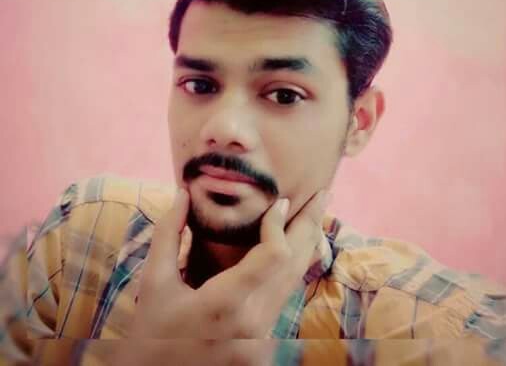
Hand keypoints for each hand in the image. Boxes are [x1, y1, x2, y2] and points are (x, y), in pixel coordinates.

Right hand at [131, 187, 327, 339]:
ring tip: (316, 212)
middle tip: (322, 193)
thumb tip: (182, 192)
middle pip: (294, 264)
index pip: (272, 256)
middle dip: (310, 224)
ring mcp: (263, 338)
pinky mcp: (265, 344)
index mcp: (225, 305)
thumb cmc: (151, 333)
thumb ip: (168, 234)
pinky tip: (298, 246)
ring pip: (296, 281)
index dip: (279, 225)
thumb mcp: (153, 282)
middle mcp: (253, 323)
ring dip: (307, 243)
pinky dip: (295, 266)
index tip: (280, 201)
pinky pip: (285, 296)